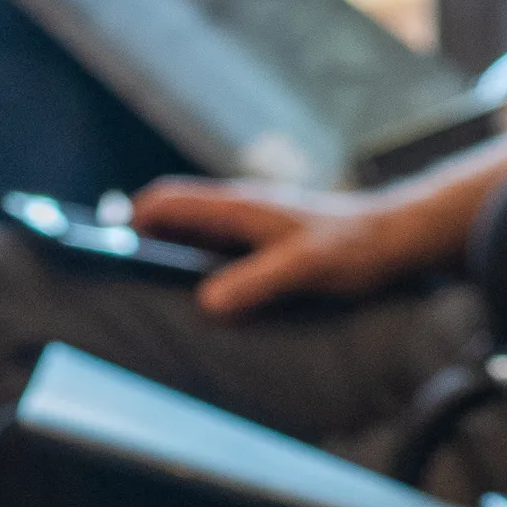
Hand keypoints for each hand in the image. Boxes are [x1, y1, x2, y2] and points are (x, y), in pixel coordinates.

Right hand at [131, 178, 443, 316]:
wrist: (396, 236)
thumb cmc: (354, 247)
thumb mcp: (304, 269)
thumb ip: (255, 283)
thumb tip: (205, 304)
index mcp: (238, 206)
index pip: (166, 202)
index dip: (131, 223)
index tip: (109, 253)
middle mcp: (239, 210)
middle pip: (173, 218)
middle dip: (144, 244)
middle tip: (123, 282)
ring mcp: (252, 225)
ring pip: (195, 236)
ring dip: (172, 258)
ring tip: (155, 296)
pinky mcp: (266, 242)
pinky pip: (219, 252)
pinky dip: (201, 270)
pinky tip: (206, 302)